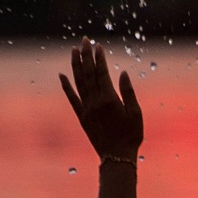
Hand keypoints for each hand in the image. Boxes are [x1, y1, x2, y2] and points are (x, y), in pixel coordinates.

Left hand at [59, 38, 142, 158]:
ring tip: (73, 50)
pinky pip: (71, 98)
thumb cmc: (131, 136)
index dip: (99, 58)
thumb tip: (123, 73)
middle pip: (88, 74)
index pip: (102, 73)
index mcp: (109, 99)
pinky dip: (65, 86)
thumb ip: (128, 92)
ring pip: (78, 82)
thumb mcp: (136, 113)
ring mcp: (86, 109)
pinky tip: (61, 75)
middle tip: (84, 40)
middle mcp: (95, 102)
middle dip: (86, 56)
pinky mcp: (81, 117)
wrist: (117, 157)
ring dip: (76, 65)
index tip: (98, 45)